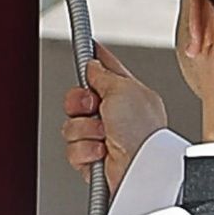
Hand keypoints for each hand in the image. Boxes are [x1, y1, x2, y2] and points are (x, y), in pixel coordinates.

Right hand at [61, 43, 167, 192]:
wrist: (141, 170)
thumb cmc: (143, 130)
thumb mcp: (124, 89)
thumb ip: (104, 74)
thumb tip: (92, 65)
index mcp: (126, 94)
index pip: (104, 70)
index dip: (92, 59)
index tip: (84, 44)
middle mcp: (114, 115)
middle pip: (77, 99)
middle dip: (80, 103)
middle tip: (93, 107)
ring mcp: (102, 138)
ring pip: (71, 125)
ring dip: (85, 130)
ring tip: (104, 136)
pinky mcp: (93, 160)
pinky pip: (72, 149)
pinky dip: (85, 151)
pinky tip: (101, 153)